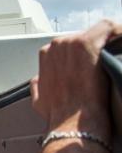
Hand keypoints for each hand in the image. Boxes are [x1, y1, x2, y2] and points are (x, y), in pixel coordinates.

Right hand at [30, 20, 121, 140]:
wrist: (71, 124)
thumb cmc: (59, 115)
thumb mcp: (39, 99)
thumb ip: (39, 84)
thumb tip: (40, 81)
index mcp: (46, 57)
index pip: (69, 46)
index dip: (84, 53)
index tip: (96, 62)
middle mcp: (56, 47)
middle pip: (83, 37)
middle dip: (98, 46)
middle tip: (111, 60)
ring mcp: (71, 43)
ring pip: (97, 32)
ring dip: (109, 41)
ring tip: (120, 51)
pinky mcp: (87, 43)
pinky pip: (108, 28)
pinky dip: (118, 32)